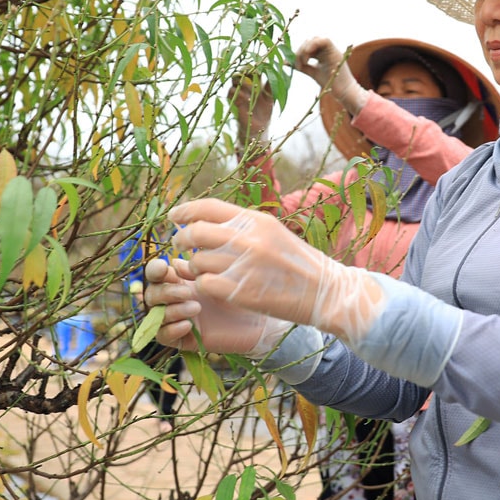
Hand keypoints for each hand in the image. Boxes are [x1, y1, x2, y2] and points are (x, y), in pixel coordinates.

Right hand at [143, 257, 290, 355]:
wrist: (259, 320)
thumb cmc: (241, 292)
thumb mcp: (220, 275)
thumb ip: (198, 267)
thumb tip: (175, 263)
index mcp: (180, 279)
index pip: (156, 273)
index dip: (155, 270)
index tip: (164, 267)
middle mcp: (175, 298)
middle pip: (151, 293)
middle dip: (165, 291)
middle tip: (188, 291)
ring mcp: (177, 318)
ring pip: (155, 314)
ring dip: (171, 309)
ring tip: (196, 307)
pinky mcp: (183, 339)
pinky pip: (162, 336)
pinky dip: (171, 328)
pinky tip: (189, 324)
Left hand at [168, 198, 385, 343]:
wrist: (325, 292)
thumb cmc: (298, 262)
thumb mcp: (273, 232)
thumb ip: (242, 225)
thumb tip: (207, 219)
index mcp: (255, 220)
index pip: (208, 207)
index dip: (185, 210)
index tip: (173, 216)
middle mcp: (248, 239)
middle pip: (196, 232)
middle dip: (181, 238)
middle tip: (179, 245)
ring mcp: (244, 266)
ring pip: (197, 261)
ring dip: (195, 266)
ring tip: (204, 270)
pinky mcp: (242, 292)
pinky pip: (205, 284)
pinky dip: (203, 285)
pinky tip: (212, 286)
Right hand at [228, 73, 273, 150]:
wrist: (259, 128)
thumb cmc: (265, 112)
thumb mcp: (270, 97)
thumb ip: (271, 85)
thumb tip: (279, 72)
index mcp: (254, 84)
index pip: (251, 70)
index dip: (254, 66)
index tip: (260, 65)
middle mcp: (245, 87)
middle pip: (240, 72)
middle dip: (244, 70)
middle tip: (251, 70)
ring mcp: (239, 94)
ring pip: (234, 81)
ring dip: (242, 81)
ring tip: (249, 84)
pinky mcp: (235, 103)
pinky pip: (232, 93)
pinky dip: (239, 93)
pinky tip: (246, 97)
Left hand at [295, 37, 367, 114]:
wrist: (343, 91)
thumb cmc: (330, 84)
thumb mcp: (312, 73)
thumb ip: (301, 67)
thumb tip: (285, 63)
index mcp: (321, 54)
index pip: (307, 46)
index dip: (299, 52)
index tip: (294, 64)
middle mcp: (326, 50)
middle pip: (310, 41)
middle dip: (300, 51)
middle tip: (297, 65)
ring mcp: (331, 49)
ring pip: (315, 39)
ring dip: (305, 49)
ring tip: (303, 63)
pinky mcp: (335, 51)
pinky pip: (324, 40)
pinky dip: (313, 46)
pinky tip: (307, 59)